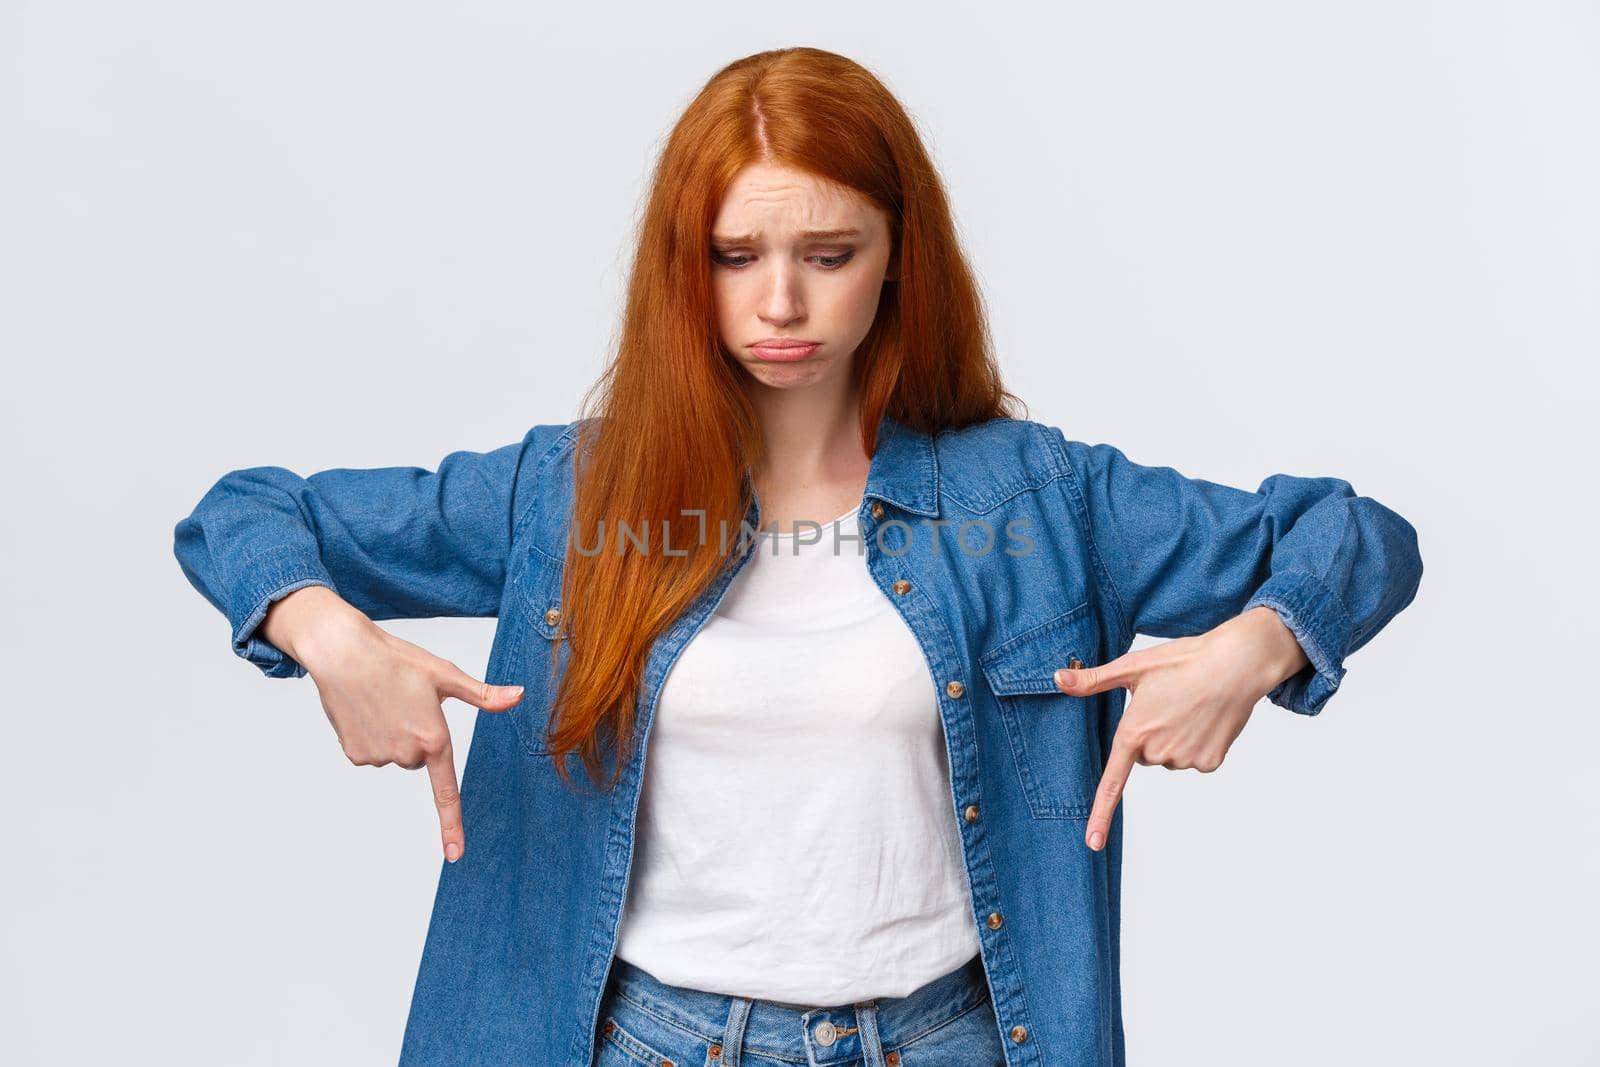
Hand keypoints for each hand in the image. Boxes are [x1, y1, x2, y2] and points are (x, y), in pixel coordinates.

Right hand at [277, 592, 524, 863]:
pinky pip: (374, 754)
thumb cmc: (397, 660)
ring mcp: (379, 757)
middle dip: (418, 736)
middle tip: (406, 704)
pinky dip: (372, 736)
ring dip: (394, 734)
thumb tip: (519, 696)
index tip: (455, 855)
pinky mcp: (356, 755)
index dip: (452, 825)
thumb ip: (484, 695)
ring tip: (383, 702)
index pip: (446, 791)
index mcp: (434, 737)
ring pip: (397, 755)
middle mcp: (406, 753)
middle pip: (422, 759)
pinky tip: (365, 711)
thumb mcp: (445, 675)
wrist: (343, 653)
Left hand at [1056, 605, 1308, 851]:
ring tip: (1189, 707)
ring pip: (1168, 758)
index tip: (1092, 843)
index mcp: (1134, 732)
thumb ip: (1092, 680)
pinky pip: (1193, 760)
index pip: (1112, 782)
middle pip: (1142, 757)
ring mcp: (1186, 760)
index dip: (1100, 814)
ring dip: (1173, 739)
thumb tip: (1056, 679)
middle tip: (1166, 705)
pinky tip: (1205, 719)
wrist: (1237, 664)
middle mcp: (1158, 752)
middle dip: (1149, 735)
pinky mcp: (1210, 763)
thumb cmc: (1182, 660)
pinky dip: (1197, 744)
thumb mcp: (1132, 667)